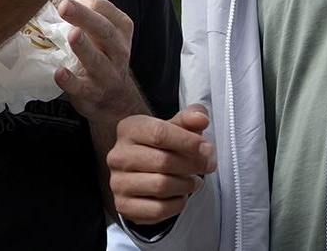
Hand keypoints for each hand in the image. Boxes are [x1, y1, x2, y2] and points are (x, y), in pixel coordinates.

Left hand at [54, 0, 143, 123]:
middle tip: (64, 6)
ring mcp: (108, 72)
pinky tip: (59, 73)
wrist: (115, 98)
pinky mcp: (94, 92)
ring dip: (83, 47)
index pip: (104, 9)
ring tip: (72, 35)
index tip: (61, 1)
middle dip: (84, 17)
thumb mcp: (104, 35)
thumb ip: (87, 17)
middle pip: (103, 30)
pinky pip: (82, 87)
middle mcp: (118, 49)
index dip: (83, 3)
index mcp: (121, 29)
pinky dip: (71, 81)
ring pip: (96, 59)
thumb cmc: (102, 57)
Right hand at [108, 104, 215, 224]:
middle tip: (208, 165)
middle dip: (193, 164)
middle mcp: (118, 155)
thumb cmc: (164, 143)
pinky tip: (181, 195)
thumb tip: (201, 119)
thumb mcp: (177, 124)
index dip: (188, 142)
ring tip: (195, 181)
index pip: (159, 133)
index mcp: (130, 129)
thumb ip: (192, 117)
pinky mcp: (123, 205)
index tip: (207, 149)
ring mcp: (118, 182)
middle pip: (162, 161)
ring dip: (186, 185)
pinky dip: (176, 204)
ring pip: (161, 186)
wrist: (143, 167)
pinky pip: (157, 209)